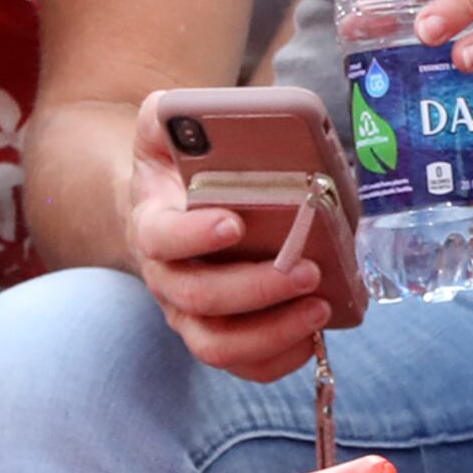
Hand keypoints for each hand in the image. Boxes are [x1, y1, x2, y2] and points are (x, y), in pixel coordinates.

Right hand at [126, 96, 330, 385]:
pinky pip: (244, 363)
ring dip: (272, 332)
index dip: (193, 235)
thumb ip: (171, 113)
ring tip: (320, 306)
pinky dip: (279, 358)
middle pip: (196, 299)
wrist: (167, 205)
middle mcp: (167, 276)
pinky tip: (314, 333)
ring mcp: (191, 312)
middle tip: (307, 269)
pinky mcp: (221, 332)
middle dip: (254, 288)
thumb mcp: (165, 129)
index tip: (234, 223)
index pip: (160, 238)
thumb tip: (187, 108)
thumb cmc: (177, 165)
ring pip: (216, 344)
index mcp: (153, 223)